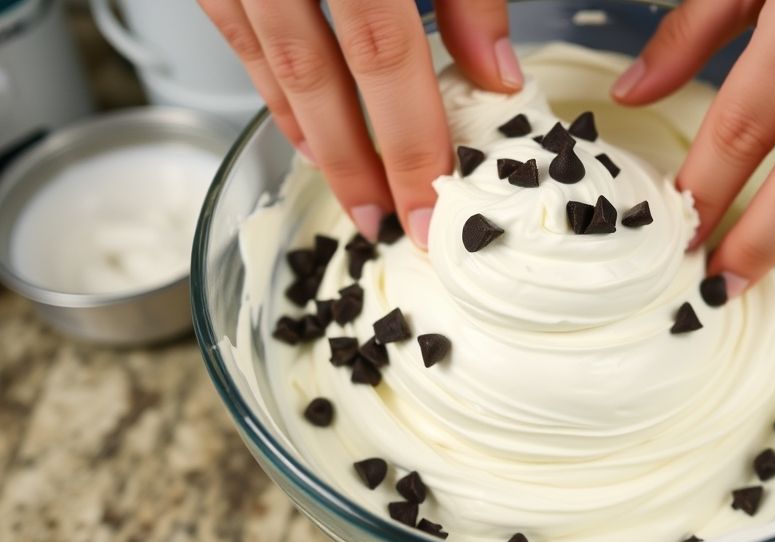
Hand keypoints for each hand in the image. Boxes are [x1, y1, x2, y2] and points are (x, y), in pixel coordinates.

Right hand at [198, 0, 519, 247]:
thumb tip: (497, 76)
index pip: (384, 55)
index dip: (407, 140)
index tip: (429, 209)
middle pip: (319, 79)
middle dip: (358, 164)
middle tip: (390, 227)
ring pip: (275, 69)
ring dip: (316, 141)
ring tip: (357, 197)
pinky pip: (238, 41)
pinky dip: (275, 96)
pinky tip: (306, 135)